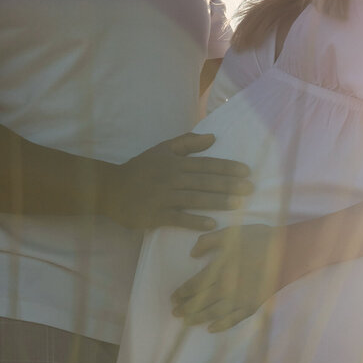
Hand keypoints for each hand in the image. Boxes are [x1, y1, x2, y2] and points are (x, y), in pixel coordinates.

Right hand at [105, 134, 251, 231]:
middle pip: (204, 181)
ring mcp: (163, 197)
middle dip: (228, 185)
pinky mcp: (155, 215)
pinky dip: (195, 221)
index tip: (246, 171)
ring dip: (217, 202)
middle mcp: (171, 178)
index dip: (227, 167)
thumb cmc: (141, 169)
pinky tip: (211, 224)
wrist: (112, 188)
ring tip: (238, 205)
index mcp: (175, 163)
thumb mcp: (162, 149)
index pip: (206, 164)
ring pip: (195, 199)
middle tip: (250, 189)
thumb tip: (213, 137)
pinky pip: (178, 218)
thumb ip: (187, 142)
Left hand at [171, 223, 286, 330]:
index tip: (173, 297)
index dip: (182, 293)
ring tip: (186, 322)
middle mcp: (226, 288)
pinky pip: (233, 320)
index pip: (194, 285)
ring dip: (198, 318)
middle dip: (185, 308)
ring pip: (213, 313)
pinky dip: (221, 326)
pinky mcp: (252, 306)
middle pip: (200, 302)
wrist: (287, 252)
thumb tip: (192, 253)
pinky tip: (211, 328)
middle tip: (175, 313)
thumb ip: (208, 242)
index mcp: (219, 269)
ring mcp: (239, 299)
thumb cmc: (258, 240)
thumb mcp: (230, 233)